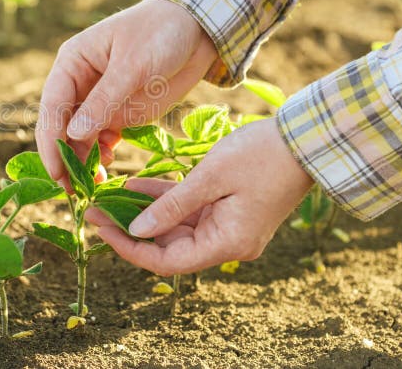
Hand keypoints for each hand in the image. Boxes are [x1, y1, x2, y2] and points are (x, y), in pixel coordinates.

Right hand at [36, 0, 216, 179]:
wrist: (197, 30)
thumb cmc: (161, 34)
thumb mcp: (134, 65)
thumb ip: (104, 100)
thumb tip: (73, 135)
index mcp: (72, 62)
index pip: (52, 105)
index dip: (51, 140)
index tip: (56, 170)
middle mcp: (79, 83)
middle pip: (60, 126)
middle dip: (63, 157)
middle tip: (71, 190)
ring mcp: (97, 101)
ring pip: (78, 138)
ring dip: (82, 162)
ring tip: (93, 186)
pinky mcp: (117, 113)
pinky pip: (100, 141)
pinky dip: (100, 157)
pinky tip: (108, 168)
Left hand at [87, 118, 313, 275]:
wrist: (307, 139)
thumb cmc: (262, 155)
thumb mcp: (211, 177)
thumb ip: (172, 205)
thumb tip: (136, 229)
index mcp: (228, 243)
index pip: (168, 261)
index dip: (131, 250)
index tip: (101, 230)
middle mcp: (228, 242)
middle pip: (169, 246)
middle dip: (131, 229)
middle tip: (94, 210)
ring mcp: (229, 225)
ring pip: (176, 226)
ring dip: (144, 213)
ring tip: (107, 199)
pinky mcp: (229, 208)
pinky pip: (190, 209)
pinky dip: (165, 200)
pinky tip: (134, 187)